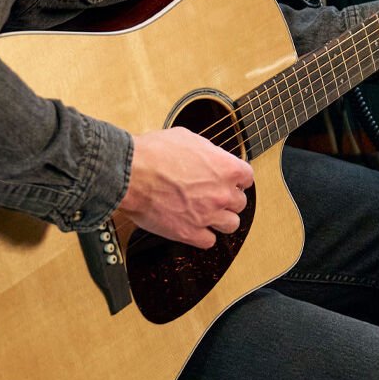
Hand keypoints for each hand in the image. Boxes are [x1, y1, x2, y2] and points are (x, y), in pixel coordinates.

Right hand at [119, 127, 253, 249]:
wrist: (131, 173)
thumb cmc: (154, 153)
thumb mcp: (187, 138)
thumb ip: (206, 152)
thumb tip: (208, 156)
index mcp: (226, 168)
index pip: (247, 177)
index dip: (238, 179)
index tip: (231, 181)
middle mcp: (222, 193)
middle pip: (240, 202)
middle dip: (228, 199)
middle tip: (215, 196)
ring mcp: (208, 215)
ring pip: (231, 224)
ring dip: (222, 219)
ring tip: (209, 214)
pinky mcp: (190, 233)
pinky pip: (209, 241)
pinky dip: (203, 236)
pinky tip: (195, 227)